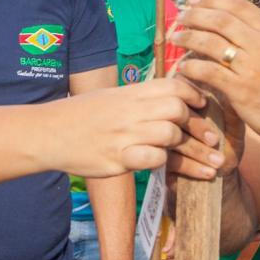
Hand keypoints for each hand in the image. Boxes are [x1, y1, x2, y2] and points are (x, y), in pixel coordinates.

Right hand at [55, 78, 220, 179]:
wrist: (45, 132)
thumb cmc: (79, 115)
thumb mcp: (110, 96)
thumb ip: (139, 97)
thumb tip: (170, 98)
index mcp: (130, 92)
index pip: (174, 86)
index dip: (195, 96)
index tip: (204, 108)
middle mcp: (129, 110)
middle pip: (178, 110)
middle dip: (200, 127)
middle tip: (213, 142)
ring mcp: (122, 134)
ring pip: (170, 135)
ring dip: (192, 151)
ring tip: (211, 166)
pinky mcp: (116, 158)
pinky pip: (151, 159)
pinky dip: (165, 164)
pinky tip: (175, 173)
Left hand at [169, 0, 259, 148]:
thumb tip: (235, 20)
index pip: (238, 5)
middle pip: (220, 20)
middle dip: (195, 15)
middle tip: (180, 17)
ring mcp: (251, 67)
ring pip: (210, 43)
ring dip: (188, 38)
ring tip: (176, 38)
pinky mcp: (241, 91)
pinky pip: (208, 72)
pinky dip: (192, 66)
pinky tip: (183, 67)